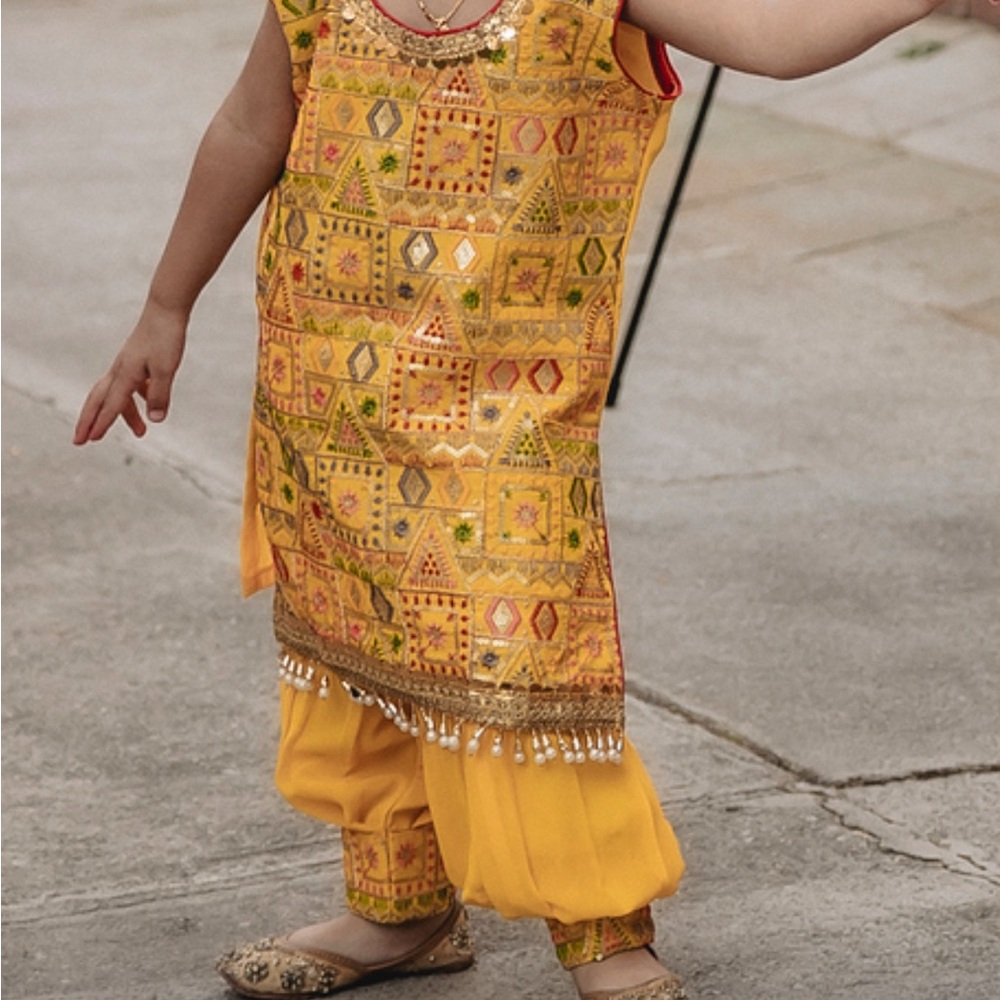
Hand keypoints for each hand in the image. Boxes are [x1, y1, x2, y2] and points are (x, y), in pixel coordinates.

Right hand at [73, 301, 187, 444]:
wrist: (166, 309)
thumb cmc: (165, 337)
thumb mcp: (166, 370)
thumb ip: (159, 395)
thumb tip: (155, 420)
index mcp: (125, 373)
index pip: (111, 404)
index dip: (102, 423)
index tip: (91, 440)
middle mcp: (120, 370)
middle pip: (99, 400)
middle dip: (90, 421)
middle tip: (80, 442)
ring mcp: (127, 365)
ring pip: (117, 394)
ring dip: (124, 415)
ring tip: (141, 433)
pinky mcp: (136, 361)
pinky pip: (131, 385)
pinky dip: (136, 398)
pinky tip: (149, 405)